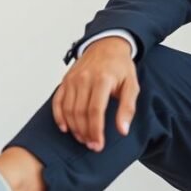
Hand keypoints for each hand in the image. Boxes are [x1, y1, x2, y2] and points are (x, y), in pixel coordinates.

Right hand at [52, 36, 139, 151]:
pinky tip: (65, 128)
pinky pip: (58, 101)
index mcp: (103, 79)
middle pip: (80, 112)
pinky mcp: (66, 80)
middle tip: (92, 145)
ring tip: (83, 139)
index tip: (99, 145)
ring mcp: (73, 79)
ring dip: (74, 128)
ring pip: (68, 109)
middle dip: (85, 133)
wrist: (107, 45)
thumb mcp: (132, 85)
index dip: (96, 130)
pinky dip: (59, 116)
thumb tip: (122, 130)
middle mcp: (85, 78)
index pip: (95, 111)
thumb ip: (127, 108)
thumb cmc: (120, 66)